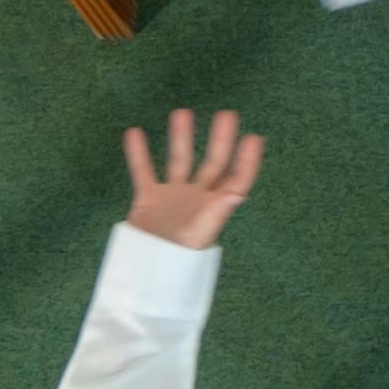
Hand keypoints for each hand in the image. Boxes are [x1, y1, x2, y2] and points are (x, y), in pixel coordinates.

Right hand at [118, 108, 263, 250]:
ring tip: (182, 113)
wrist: (143, 275)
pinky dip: (139, 154)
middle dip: (220, 140)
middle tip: (227, 114)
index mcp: (213, 208)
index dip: (247, 161)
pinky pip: (144, 172)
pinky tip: (135, 134)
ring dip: (181, 138)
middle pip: (212, 164)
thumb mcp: (198, 235)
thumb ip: (216, 211)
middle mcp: (196, 199)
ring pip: (179, 161)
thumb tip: (236, 194)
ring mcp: (172, 198)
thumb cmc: (175, 261)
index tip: (253, 138)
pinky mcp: (149, 200)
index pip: (236, 180)